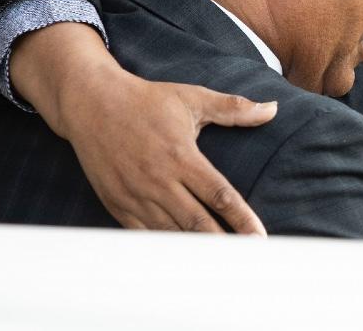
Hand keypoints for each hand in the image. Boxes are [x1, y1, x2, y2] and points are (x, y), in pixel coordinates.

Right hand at [11, 22, 276, 234]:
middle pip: (197, 223)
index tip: (259, 238)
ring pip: (171, 233)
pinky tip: (182, 259)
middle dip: (224, 244)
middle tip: (246, 260)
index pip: (219, 196)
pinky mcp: (118, 204)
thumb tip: (272, 109)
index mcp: (182, 157)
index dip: (242, 219)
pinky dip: (164, 247)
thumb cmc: (146, 101)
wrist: (90, 104)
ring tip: (220, 265)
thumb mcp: (192, 99)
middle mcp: (159, 181)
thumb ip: (233, 109)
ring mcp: (136, 195)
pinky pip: (145, 235)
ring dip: (196, 251)